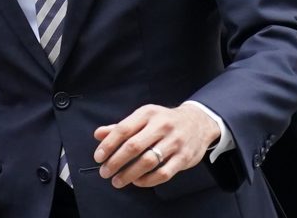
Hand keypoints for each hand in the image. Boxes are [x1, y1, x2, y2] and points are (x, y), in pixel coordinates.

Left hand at [90, 103, 220, 188]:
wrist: (198, 122)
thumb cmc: (164, 121)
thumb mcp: (144, 117)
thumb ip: (121, 127)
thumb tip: (98, 134)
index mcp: (148, 113)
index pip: (123, 129)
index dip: (108, 145)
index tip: (98, 157)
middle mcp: (162, 126)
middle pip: (134, 146)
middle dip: (116, 162)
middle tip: (105, 172)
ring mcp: (174, 142)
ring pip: (148, 161)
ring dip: (129, 174)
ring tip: (118, 181)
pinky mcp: (184, 157)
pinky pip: (163, 173)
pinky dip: (148, 180)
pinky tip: (137, 181)